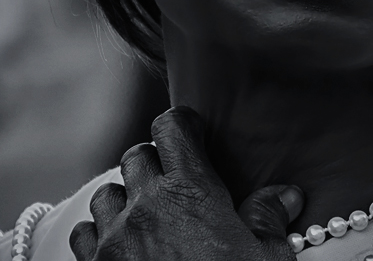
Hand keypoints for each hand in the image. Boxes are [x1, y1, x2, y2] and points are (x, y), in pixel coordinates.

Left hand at [70, 107, 303, 260]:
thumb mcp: (266, 260)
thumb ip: (269, 219)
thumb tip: (286, 195)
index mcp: (191, 191)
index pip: (172, 128)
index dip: (183, 124)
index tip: (194, 134)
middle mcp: (145, 205)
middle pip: (137, 156)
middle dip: (156, 162)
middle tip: (176, 183)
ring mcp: (114, 239)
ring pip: (106, 192)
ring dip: (125, 197)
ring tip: (148, 215)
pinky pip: (85, 233)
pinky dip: (100, 233)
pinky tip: (121, 245)